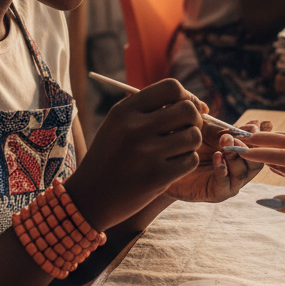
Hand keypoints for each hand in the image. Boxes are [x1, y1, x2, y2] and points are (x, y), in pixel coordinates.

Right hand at [64, 79, 202, 230]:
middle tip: (187, 130)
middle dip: (195, 120)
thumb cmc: (110, 156)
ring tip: (178, 150)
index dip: (188, 97)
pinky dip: (187, 162)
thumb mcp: (118, 124)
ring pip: (194, 136)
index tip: (189, 108)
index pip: (171, 87)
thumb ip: (149, 109)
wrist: (89, 198)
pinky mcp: (156, 177)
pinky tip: (173, 166)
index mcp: (125, 110)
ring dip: (192, 143)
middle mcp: (134, 128)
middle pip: (188, 110)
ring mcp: (145, 153)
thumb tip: (194, 103)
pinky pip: (191, 160)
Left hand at [166, 113, 263, 202]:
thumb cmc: (188, 142)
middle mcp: (239, 167)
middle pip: (258, 160)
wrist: (165, 161)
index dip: (260, 135)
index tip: (254, 124)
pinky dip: (223, 170)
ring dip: (236, 156)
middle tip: (236, 136)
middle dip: (250, 147)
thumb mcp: (206, 130)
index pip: (259, 144)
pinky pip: (226, 185)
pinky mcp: (217, 193)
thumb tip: (255, 122)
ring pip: (245, 172)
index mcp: (241, 150)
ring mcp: (230, 182)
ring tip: (225, 143)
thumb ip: (226, 128)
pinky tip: (217, 157)